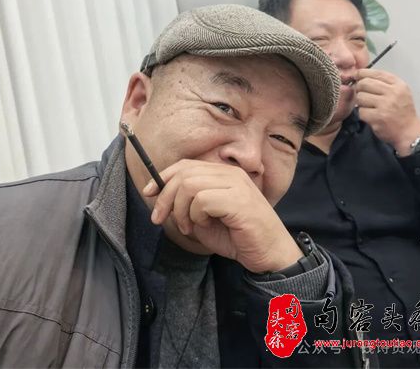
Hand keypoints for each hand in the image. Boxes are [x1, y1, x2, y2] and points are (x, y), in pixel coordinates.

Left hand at [142, 159, 302, 272]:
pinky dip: (196, 216)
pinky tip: (205, 226)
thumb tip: (163, 199)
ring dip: (181, 210)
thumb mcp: (205, 219)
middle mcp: (230, 173)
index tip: (149, 193)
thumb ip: (188, 206)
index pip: (186, 165)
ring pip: (190, 185)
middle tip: (159, 219)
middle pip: (184, 173)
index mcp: (223, 174)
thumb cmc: (238, 237)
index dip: (163, 176)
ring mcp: (236, 184)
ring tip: (188, 227)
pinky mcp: (238, 200)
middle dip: (164, 197)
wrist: (270, 254)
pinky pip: (202, 200)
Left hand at [355, 69, 419, 155]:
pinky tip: (371, 116)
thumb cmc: (401, 111)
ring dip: (361, 103)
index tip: (356, 76)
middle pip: (364, 83)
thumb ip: (383, 82)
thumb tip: (361, 74)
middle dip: (359, 88)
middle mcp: (393, 93)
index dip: (362, 73)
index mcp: (398, 85)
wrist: (409, 132)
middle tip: (363, 94)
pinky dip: (363, 114)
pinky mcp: (378, 117)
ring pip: (360, 97)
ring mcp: (385, 106)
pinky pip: (361, 111)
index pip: (375, 73)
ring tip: (369, 107)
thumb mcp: (399, 92)